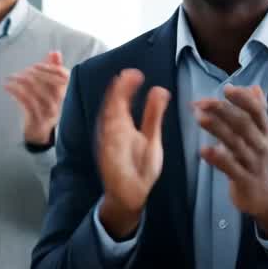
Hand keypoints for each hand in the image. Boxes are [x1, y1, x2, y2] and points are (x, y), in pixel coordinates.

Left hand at [5, 51, 68, 145]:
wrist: (39, 132)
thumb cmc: (44, 105)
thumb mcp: (49, 87)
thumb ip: (53, 69)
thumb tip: (55, 52)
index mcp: (65, 91)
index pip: (64, 75)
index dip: (49, 67)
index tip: (35, 64)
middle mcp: (60, 101)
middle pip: (49, 82)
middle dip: (33, 73)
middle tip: (20, 71)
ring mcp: (49, 111)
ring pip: (37, 92)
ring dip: (22, 82)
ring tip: (12, 77)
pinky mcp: (37, 119)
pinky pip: (26, 103)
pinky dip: (16, 92)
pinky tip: (7, 87)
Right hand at [96, 69, 170, 239]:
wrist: (132, 194)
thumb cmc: (140, 166)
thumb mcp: (151, 136)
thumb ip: (153, 114)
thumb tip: (160, 89)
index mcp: (122, 125)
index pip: (122, 101)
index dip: (126, 87)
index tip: (134, 73)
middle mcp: (113, 131)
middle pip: (112, 106)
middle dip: (118, 90)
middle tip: (128, 74)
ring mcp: (109, 143)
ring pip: (108, 119)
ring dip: (113, 103)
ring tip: (120, 86)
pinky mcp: (109, 157)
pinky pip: (108, 140)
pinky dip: (110, 126)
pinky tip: (116, 113)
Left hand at [194, 85, 267, 237]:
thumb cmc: (259, 162)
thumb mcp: (263, 136)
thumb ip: (257, 111)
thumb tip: (254, 87)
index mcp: (264, 132)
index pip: (257, 111)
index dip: (243, 99)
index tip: (227, 88)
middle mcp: (260, 145)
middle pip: (243, 124)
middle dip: (222, 110)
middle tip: (202, 102)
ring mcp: (253, 163)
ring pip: (235, 143)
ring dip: (217, 129)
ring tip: (199, 118)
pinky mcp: (244, 180)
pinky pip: (230, 168)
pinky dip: (217, 158)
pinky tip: (203, 150)